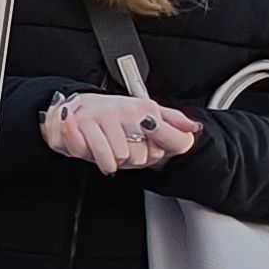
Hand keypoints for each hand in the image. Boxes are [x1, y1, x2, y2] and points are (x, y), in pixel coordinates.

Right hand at [42, 90, 198, 172]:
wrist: (74, 107)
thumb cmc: (112, 115)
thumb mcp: (146, 114)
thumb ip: (173, 121)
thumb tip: (195, 128)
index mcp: (147, 108)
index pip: (167, 144)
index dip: (155, 152)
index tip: (146, 146)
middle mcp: (127, 110)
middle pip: (140, 157)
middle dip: (130, 159)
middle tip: (119, 148)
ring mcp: (105, 115)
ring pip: (119, 157)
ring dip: (110, 160)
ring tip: (106, 151)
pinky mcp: (83, 123)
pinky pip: (99, 156)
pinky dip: (96, 159)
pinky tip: (94, 153)